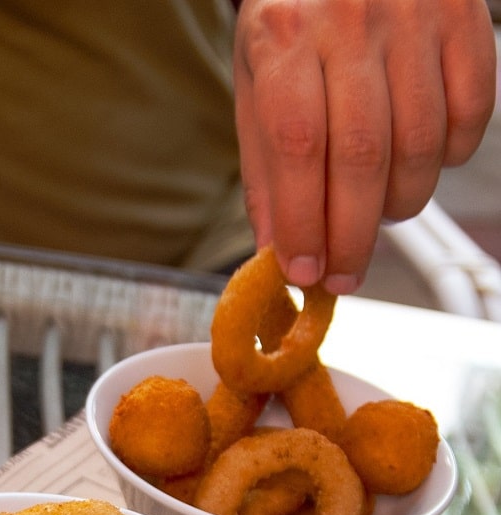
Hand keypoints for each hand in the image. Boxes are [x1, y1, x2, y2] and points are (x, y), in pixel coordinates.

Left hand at [234, 0, 496, 293]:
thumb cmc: (293, 25)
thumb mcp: (255, 86)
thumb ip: (265, 168)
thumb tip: (277, 252)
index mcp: (286, 36)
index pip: (299, 148)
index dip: (305, 221)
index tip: (305, 272)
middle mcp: (352, 21)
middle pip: (363, 155)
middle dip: (352, 235)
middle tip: (344, 276)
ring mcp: (415, 16)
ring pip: (421, 142)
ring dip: (400, 204)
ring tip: (375, 219)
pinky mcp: (466, 18)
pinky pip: (472, 112)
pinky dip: (449, 160)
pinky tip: (419, 168)